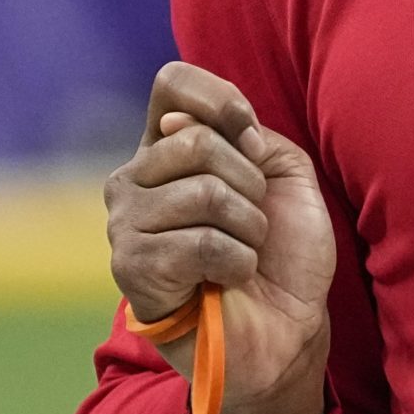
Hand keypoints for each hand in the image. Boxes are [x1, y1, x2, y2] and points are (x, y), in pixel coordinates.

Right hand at [106, 62, 335, 413]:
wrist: (288, 330)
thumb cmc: (284, 255)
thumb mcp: (284, 176)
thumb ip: (249, 134)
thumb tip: (185, 126)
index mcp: (169, 148)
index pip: (173, 83)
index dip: (221, 98)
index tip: (252, 136)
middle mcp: (135, 180)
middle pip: (195, 140)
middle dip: (248, 182)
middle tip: (252, 222)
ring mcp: (125, 225)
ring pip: (203, 192)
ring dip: (248, 227)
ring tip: (243, 253)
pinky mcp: (132, 269)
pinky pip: (200, 242)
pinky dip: (237, 261)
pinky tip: (229, 280)